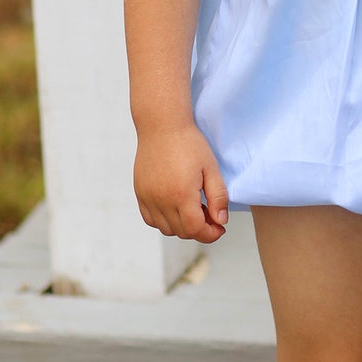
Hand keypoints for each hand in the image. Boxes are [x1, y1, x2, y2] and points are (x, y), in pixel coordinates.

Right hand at [134, 123, 228, 240]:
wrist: (162, 126)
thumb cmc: (189, 144)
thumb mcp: (211, 168)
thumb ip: (218, 197)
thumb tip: (221, 221)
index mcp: (181, 195)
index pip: (195, 230)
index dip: (211, 234)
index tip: (220, 228)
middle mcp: (161, 200)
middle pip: (181, 232)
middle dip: (199, 230)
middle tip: (211, 215)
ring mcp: (147, 198)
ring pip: (165, 229)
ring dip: (182, 226)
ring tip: (194, 207)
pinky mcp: (140, 193)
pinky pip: (151, 219)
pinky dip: (164, 220)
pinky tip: (176, 206)